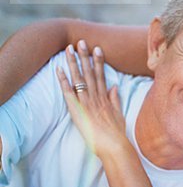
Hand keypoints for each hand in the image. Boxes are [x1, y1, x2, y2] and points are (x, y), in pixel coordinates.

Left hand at [57, 40, 130, 159]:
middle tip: (80, 41)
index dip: (98, 61)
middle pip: (89, 73)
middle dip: (85, 56)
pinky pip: (69, 92)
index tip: (97, 49)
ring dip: (73, 63)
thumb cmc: (117, 134)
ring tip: (69, 49)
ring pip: (79, 78)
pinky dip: (63, 80)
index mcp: (106, 98)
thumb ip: (116, 100)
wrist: (114, 145)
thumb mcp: (119, 115)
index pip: (101, 75)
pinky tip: (59, 69)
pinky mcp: (78, 110)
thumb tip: (115, 87)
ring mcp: (87, 102)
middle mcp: (96, 97)